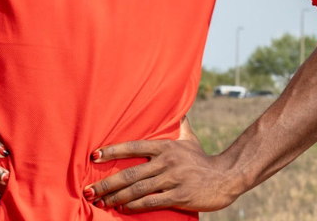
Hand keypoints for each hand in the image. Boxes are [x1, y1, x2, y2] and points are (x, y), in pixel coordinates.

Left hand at [86, 117, 238, 212]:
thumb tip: (175, 107)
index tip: (93, 156)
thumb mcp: (189, 138)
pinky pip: (152, 202)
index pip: (132, 146)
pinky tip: (124, 208)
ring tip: (101, 202)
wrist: (227, 176)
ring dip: (116, 197)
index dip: (112, 151)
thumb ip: (178, 124)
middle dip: (107, 183)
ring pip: (138, 189)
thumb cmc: (203, 159)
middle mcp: (166, 161)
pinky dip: (135, 206)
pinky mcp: (180, 196)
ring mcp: (173, 179)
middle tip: (89, 189)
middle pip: (130, 173)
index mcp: (165, 146)